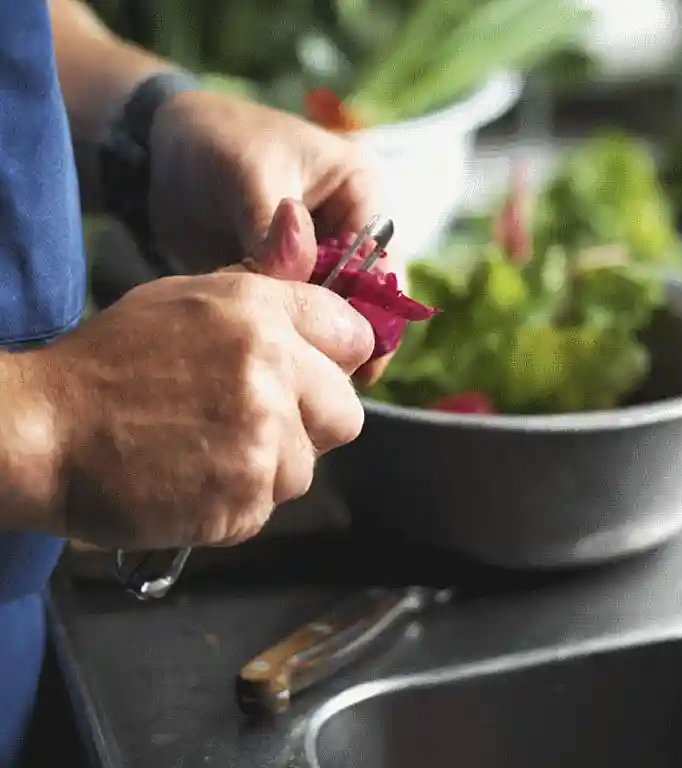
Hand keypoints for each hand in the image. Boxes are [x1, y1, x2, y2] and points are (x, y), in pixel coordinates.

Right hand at [42, 203, 372, 548]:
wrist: (42, 429)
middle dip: (311, 424)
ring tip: (207, 453)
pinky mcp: (243, 499)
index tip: (315, 377)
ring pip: (305, 468)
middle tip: (258, 424)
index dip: (337, 362)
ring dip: (267, 470)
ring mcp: (261, 437)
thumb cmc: (111, 363)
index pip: (354, 336)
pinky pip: (266, 508)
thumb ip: (261, 282)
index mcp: (261, 311)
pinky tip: (191, 481)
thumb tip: (302, 225)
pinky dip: (235, 505)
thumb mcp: (187, 298)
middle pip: (346, 413)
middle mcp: (271, 368)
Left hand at [147, 91, 401, 382]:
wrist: (161, 153)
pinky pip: (297, 318)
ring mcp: (320, 261)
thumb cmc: (216, 141)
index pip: (382, 264)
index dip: (369, 311)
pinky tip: (265, 350)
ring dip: (311, 337)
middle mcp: (350, 231)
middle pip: (365, 299)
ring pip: (332, 315)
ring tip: (286, 361)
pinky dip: (284, 334)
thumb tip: (291, 287)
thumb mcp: (249, 175)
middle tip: (315, 370)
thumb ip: (271, 233)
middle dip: (342, 333)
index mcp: (362, 193)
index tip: (342, 348)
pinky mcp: (288, 283)